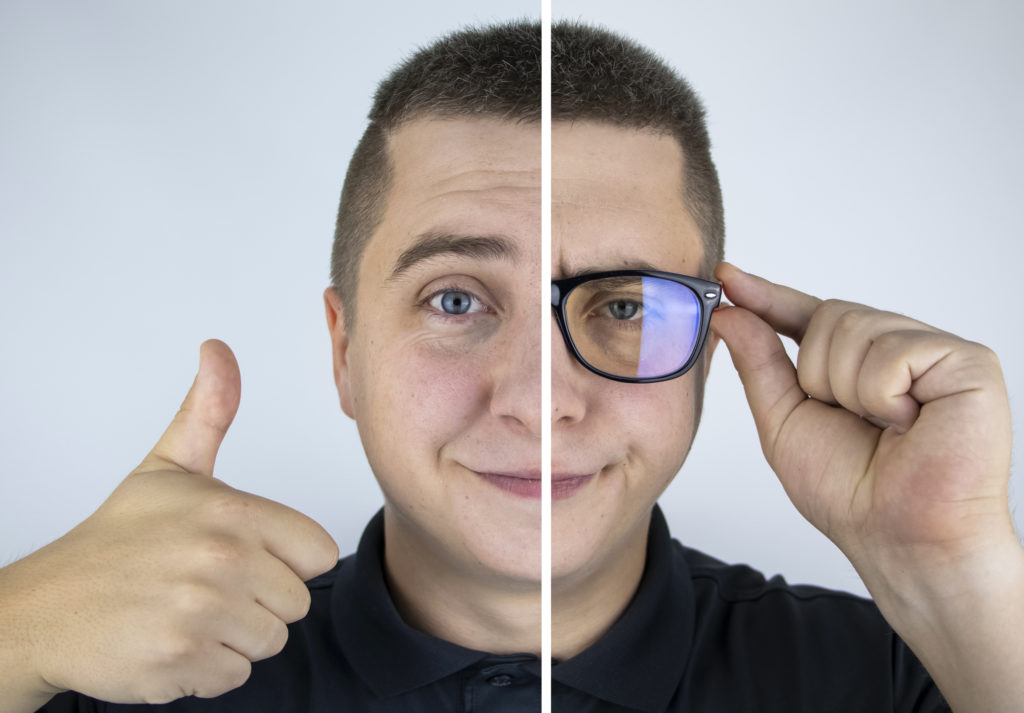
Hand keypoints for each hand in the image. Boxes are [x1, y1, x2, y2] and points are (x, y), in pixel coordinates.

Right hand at [5, 340, 338, 705]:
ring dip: (234, 636)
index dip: (285, 559)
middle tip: (207, 585)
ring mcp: (201, 613)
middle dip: (260, 600)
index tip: (244, 554)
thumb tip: (219, 351)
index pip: (318, 553)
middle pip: (296, 602)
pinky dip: (208, 668)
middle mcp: (222, 560)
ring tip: (188, 612)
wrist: (48, 606)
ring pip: (269, 641)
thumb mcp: (169, 467)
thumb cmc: (117, 540)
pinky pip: (234, 675)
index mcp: (232, 511)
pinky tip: (173, 641)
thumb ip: (209, 411)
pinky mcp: (181, 661)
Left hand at [710, 263, 1014, 580]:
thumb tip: (730, 311)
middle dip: (819, 376)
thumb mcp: (783, 421)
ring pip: (856, 327)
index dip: (767, 296)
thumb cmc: (849, 492)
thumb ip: (758, 363)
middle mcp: (899, 350)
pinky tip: (910, 424)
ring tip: (888, 427)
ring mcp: (936, 352)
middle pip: (831, 314)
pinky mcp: (968, 361)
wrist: (898, 538)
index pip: (808, 316)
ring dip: (850, 390)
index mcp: (858, 364)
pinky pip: (893, 352)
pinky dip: (884, 395)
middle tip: (854, 422)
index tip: (727, 278)